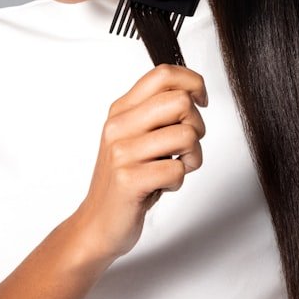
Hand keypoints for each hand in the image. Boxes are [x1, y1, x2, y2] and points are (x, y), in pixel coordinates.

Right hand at [74, 64, 207, 262]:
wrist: (97, 224)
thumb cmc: (125, 180)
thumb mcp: (136, 137)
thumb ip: (157, 112)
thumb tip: (192, 91)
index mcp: (121, 110)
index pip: (164, 74)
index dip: (193, 82)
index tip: (201, 101)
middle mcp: (119, 126)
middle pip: (180, 101)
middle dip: (197, 125)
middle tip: (186, 145)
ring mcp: (122, 153)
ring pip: (186, 135)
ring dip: (192, 157)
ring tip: (176, 167)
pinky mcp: (129, 180)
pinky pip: (178, 169)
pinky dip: (179, 180)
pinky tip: (162, 185)